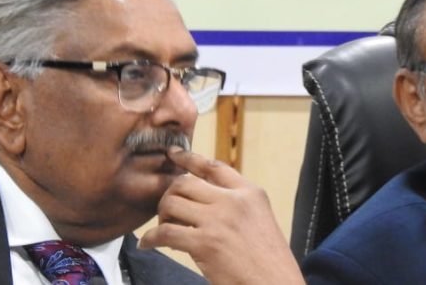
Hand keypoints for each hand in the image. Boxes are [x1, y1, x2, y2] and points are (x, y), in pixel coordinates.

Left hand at [138, 147, 303, 284]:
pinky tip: (148, 244)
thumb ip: (236, 206)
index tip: (173, 153)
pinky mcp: (205, 243)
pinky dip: (151, 238)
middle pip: (185, 182)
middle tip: (167, 212)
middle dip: (169, 195)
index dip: (189, 158)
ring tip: (163, 230)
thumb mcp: (260, 220)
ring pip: (172, 202)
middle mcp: (233, 201)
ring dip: (161, 216)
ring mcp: (218, 220)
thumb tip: (201, 203)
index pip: (214, 167)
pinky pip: (166, 232)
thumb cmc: (269, 261)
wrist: (276, 284)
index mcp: (250, 193)